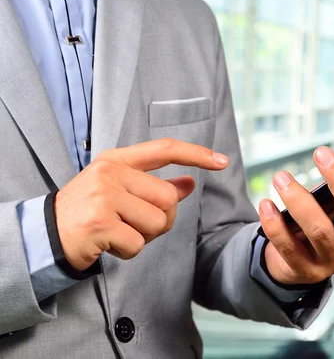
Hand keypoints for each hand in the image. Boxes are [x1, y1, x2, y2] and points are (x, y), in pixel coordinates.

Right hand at [55, 138, 228, 270]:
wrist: (45, 234)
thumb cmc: (89, 211)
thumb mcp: (119, 190)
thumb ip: (153, 186)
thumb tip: (190, 183)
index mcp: (117, 160)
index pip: (164, 149)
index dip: (196, 154)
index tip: (222, 161)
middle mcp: (110, 173)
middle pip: (168, 198)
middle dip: (161, 219)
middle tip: (135, 225)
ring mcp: (104, 196)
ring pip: (157, 222)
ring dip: (144, 237)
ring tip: (119, 232)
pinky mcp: (99, 223)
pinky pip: (138, 244)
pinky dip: (128, 251)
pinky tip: (109, 244)